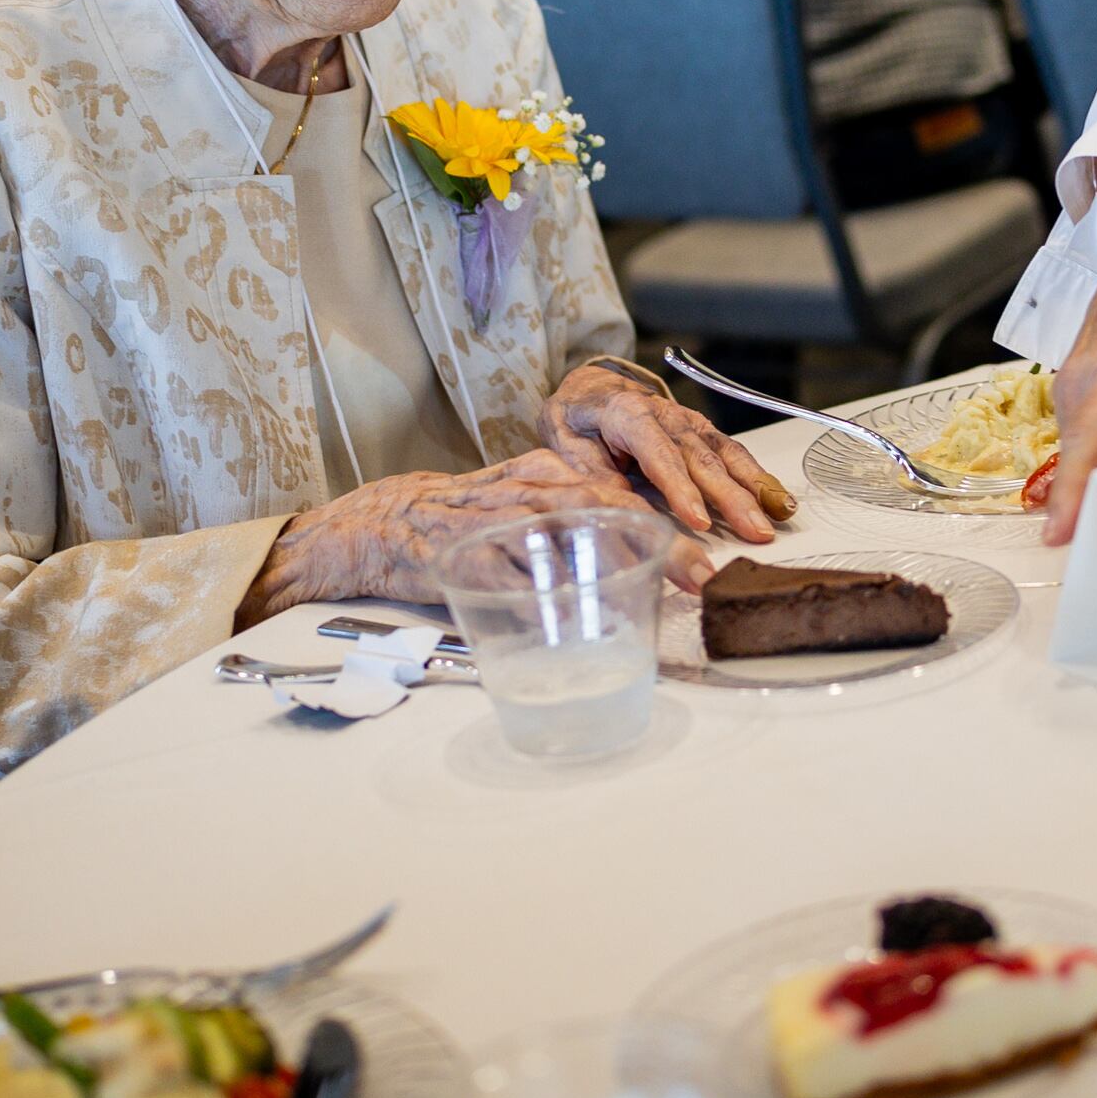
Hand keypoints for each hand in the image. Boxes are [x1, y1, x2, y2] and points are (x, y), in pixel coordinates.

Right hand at [260, 450, 714, 619]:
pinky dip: (543, 601)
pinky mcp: (464, 558)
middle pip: (604, 512)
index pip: (622, 493)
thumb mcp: (527, 504)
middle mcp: (529, 492)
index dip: (671, 524)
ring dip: (611, 570)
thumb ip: (581, 525)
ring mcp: (496, 525)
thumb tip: (649, 565)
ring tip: (653, 599)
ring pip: (562, 539)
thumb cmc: (468, 520)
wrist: (385, 523)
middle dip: (659, 546)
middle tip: (701, 578)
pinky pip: (509, 580)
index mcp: (548, 474)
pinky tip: (570, 623)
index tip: (711, 560)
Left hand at [538, 359, 791, 542]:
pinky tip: (778, 499)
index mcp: (627, 414)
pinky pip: (734, 454)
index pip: (658, 454)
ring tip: (777, 517)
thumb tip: (623, 514)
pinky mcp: (704, 432)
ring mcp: (690, 422)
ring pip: (726, 455)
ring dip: (754, 488)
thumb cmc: (578, 420)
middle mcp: (666, 415)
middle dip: (731, 497)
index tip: (698, 520)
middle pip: (702, 458)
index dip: (679, 488)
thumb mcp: (568, 447)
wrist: (591, 390)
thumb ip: (596, 478)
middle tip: (754, 531)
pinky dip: (759, 477)